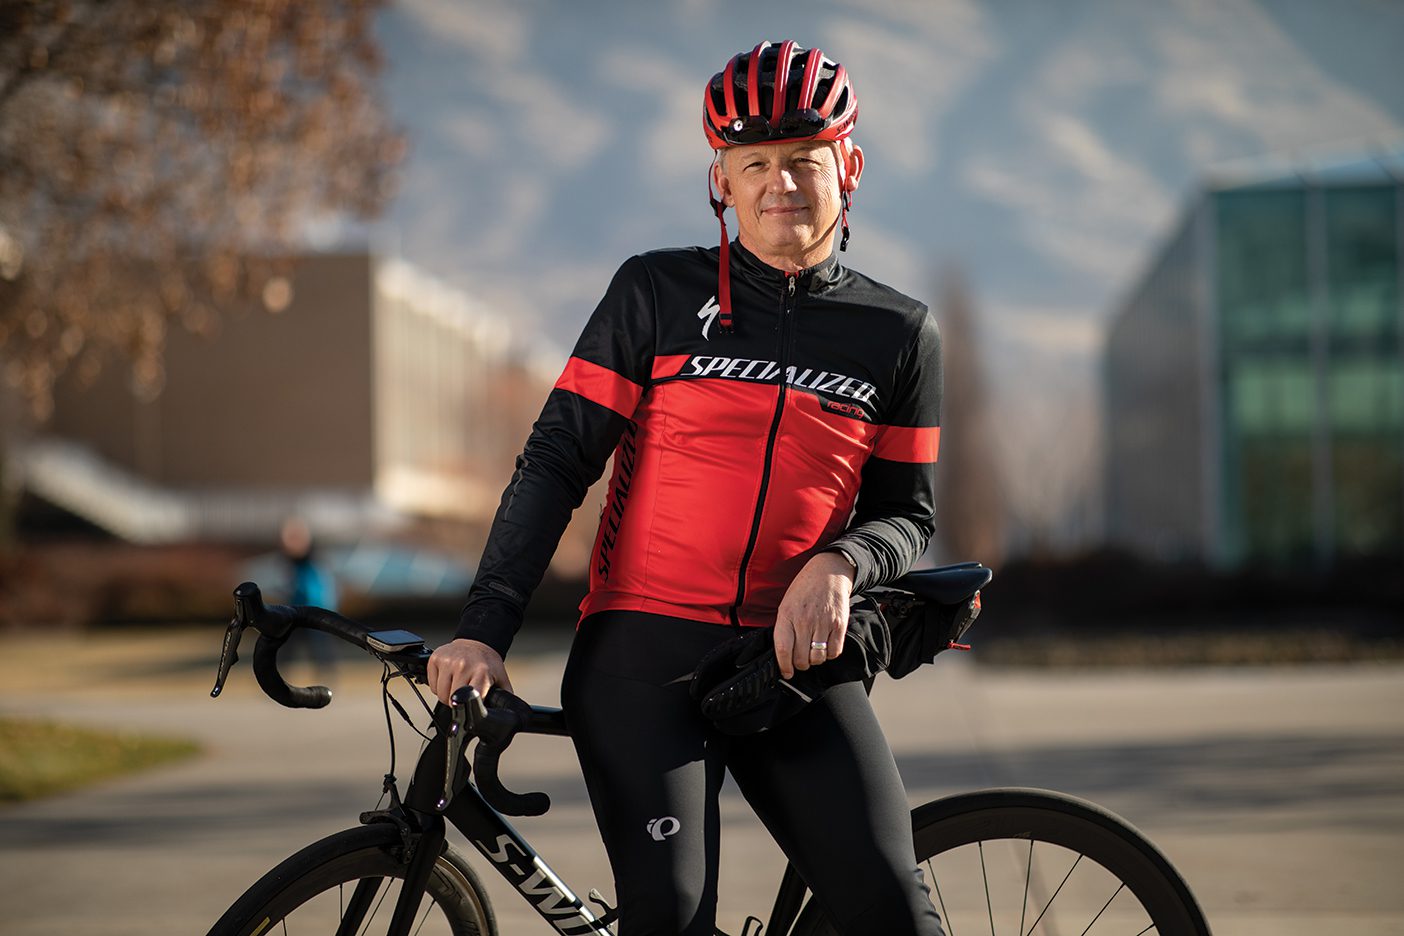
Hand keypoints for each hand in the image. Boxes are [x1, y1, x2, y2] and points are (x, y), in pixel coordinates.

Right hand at [426, 638, 511, 705]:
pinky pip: (431, 685)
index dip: (469, 709)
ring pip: (440, 694)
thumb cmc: (487, 664)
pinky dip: (438, 686)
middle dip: (457, 703)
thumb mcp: (501, 680)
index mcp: (481, 672)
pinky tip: (448, 678)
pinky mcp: (435, 659)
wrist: (477, 642)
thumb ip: (502, 699)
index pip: (469, 700)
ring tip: (456, 685)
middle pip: (451, 700)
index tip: (471, 708)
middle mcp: (463, 665)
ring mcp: (448, 661)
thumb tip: (505, 717)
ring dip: (446, 695)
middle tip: (464, 694)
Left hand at [773, 551, 855, 679]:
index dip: (784, 666)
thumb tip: (783, 653)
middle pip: (801, 658)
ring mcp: (823, 622)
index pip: (783, 649)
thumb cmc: (805, 589)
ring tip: (814, 653)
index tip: (787, 672)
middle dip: (800, 665)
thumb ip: (784, 627)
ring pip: (818, 658)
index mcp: (787, 615)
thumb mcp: (786, 604)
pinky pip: (835, 652)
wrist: (829, 572)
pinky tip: (826, 646)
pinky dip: (830, 654)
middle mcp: (804, 620)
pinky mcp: (839, 624)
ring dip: (815, 660)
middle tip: (801, 661)